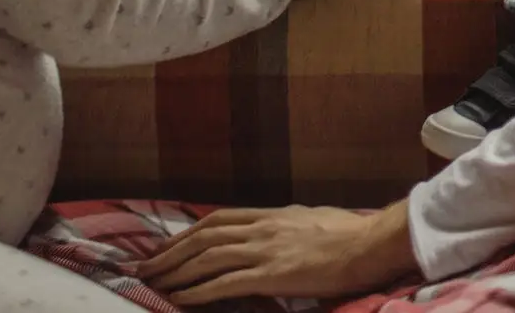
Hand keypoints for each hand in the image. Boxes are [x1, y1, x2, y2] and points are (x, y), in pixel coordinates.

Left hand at [137, 200, 418, 304]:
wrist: (369, 243)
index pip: (217, 220)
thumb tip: (274, 233)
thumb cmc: (348, 234)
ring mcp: (265, 250)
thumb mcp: (309, 220)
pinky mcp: (271, 274)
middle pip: (204, 236)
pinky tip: (179, 299)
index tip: (166, 245)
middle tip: (145, 266)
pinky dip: (198, 291)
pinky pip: (225, 283)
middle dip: (170, 252)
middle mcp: (261, 228)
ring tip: (152, 282)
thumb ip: (285, 227)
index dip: (186, 233)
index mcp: (270, 215)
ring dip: (176, 271)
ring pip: (207, 257)